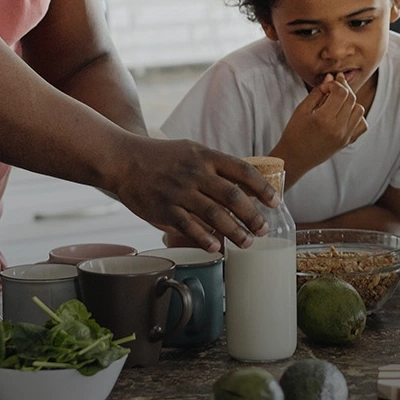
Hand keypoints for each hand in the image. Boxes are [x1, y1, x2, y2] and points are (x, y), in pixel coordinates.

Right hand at [109, 136, 277, 251]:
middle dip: (253, 216)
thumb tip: (245, 185)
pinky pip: (189, 226)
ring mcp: (180, 192)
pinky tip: (217, 248)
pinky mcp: (165, 209)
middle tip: (264, 229)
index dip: (263, 188)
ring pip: (215, 215)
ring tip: (247, 242)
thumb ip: (217, 166)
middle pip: (233, 196)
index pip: (243, 171)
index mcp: (206, 157)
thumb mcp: (193, 151)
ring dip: (235, 231)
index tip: (276, 202)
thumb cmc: (162, 157)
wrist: (124, 160)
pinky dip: (205, 239)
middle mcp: (196, 173)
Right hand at [274, 74, 367, 175]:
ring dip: (351, 102)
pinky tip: (344, 114)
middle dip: (344, 88)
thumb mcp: (302, 109)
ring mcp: (345, 136)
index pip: (341, 92)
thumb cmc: (294, 132)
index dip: (335, 84)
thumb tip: (331, 77)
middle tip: (333, 86)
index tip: (326, 86)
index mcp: (324, 119)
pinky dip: (357, 116)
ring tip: (337, 101)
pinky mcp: (347, 142)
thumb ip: (318, 92)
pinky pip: (362, 124)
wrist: (294, 158)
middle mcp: (338, 128)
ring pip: (359, 109)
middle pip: (352, 99)